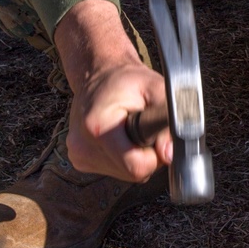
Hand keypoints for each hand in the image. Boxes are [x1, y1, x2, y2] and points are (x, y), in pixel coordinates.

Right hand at [53, 0, 170, 180]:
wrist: (99, 74)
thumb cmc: (128, 81)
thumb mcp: (157, 89)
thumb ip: (170, 119)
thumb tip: (169, 154)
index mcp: (97, 127)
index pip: (136, 167)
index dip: (155, 156)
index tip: (156, 136)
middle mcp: (82, 146)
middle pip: (132, 173)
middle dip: (147, 155)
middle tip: (145, 128)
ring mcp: (78, 154)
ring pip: (126, 173)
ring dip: (137, 156)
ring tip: (131, 129)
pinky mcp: (79, 159)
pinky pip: (116, 170)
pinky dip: (125, 157)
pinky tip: (121, 136)